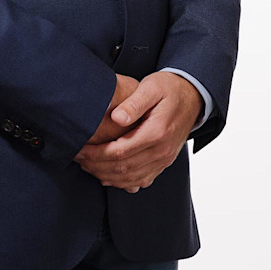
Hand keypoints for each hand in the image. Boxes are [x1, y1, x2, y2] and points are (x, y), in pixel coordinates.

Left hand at [74, 71, 201, 192]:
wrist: (193, 96)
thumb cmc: (169, 88)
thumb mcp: (152, 87)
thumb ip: (134, 103)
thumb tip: (116, 118)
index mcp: (156, 132)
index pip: (120, 152)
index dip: (96, 154)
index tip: (80, 148)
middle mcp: (161, 151)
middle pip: (122, 169)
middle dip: (96, 166)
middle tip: (77, 158)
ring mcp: (164, 159)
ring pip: (131, 179)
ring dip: (106, 176)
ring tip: (87, 166)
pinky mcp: (164, 162)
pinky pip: (142, 180)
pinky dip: (123, 183)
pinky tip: (108, 176)